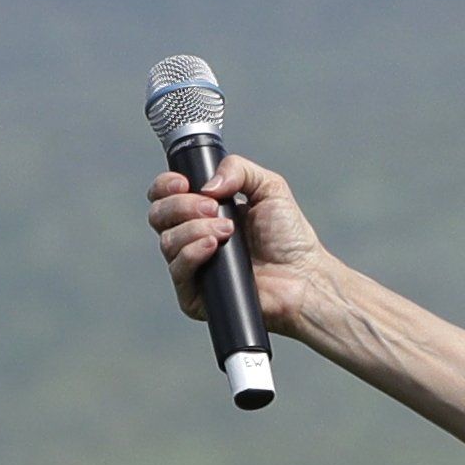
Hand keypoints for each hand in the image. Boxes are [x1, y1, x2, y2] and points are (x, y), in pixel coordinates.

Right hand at [145, 153, 335, 338]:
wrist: (305, 277)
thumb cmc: (290, 238)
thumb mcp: (269, 188)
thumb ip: (238, 169)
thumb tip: (206, 185)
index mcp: (202, 212)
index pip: (164, 196)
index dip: (165, 186)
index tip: (183, 183)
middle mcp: (192, 238)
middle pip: (159, 216)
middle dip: (182, 206)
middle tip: (214, 209)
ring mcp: (192, 266)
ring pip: (167, 241)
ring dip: (194, 229)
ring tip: (228, 230)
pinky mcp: (195, 294)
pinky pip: (177, 270)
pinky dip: (192, 253)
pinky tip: (212, 245)